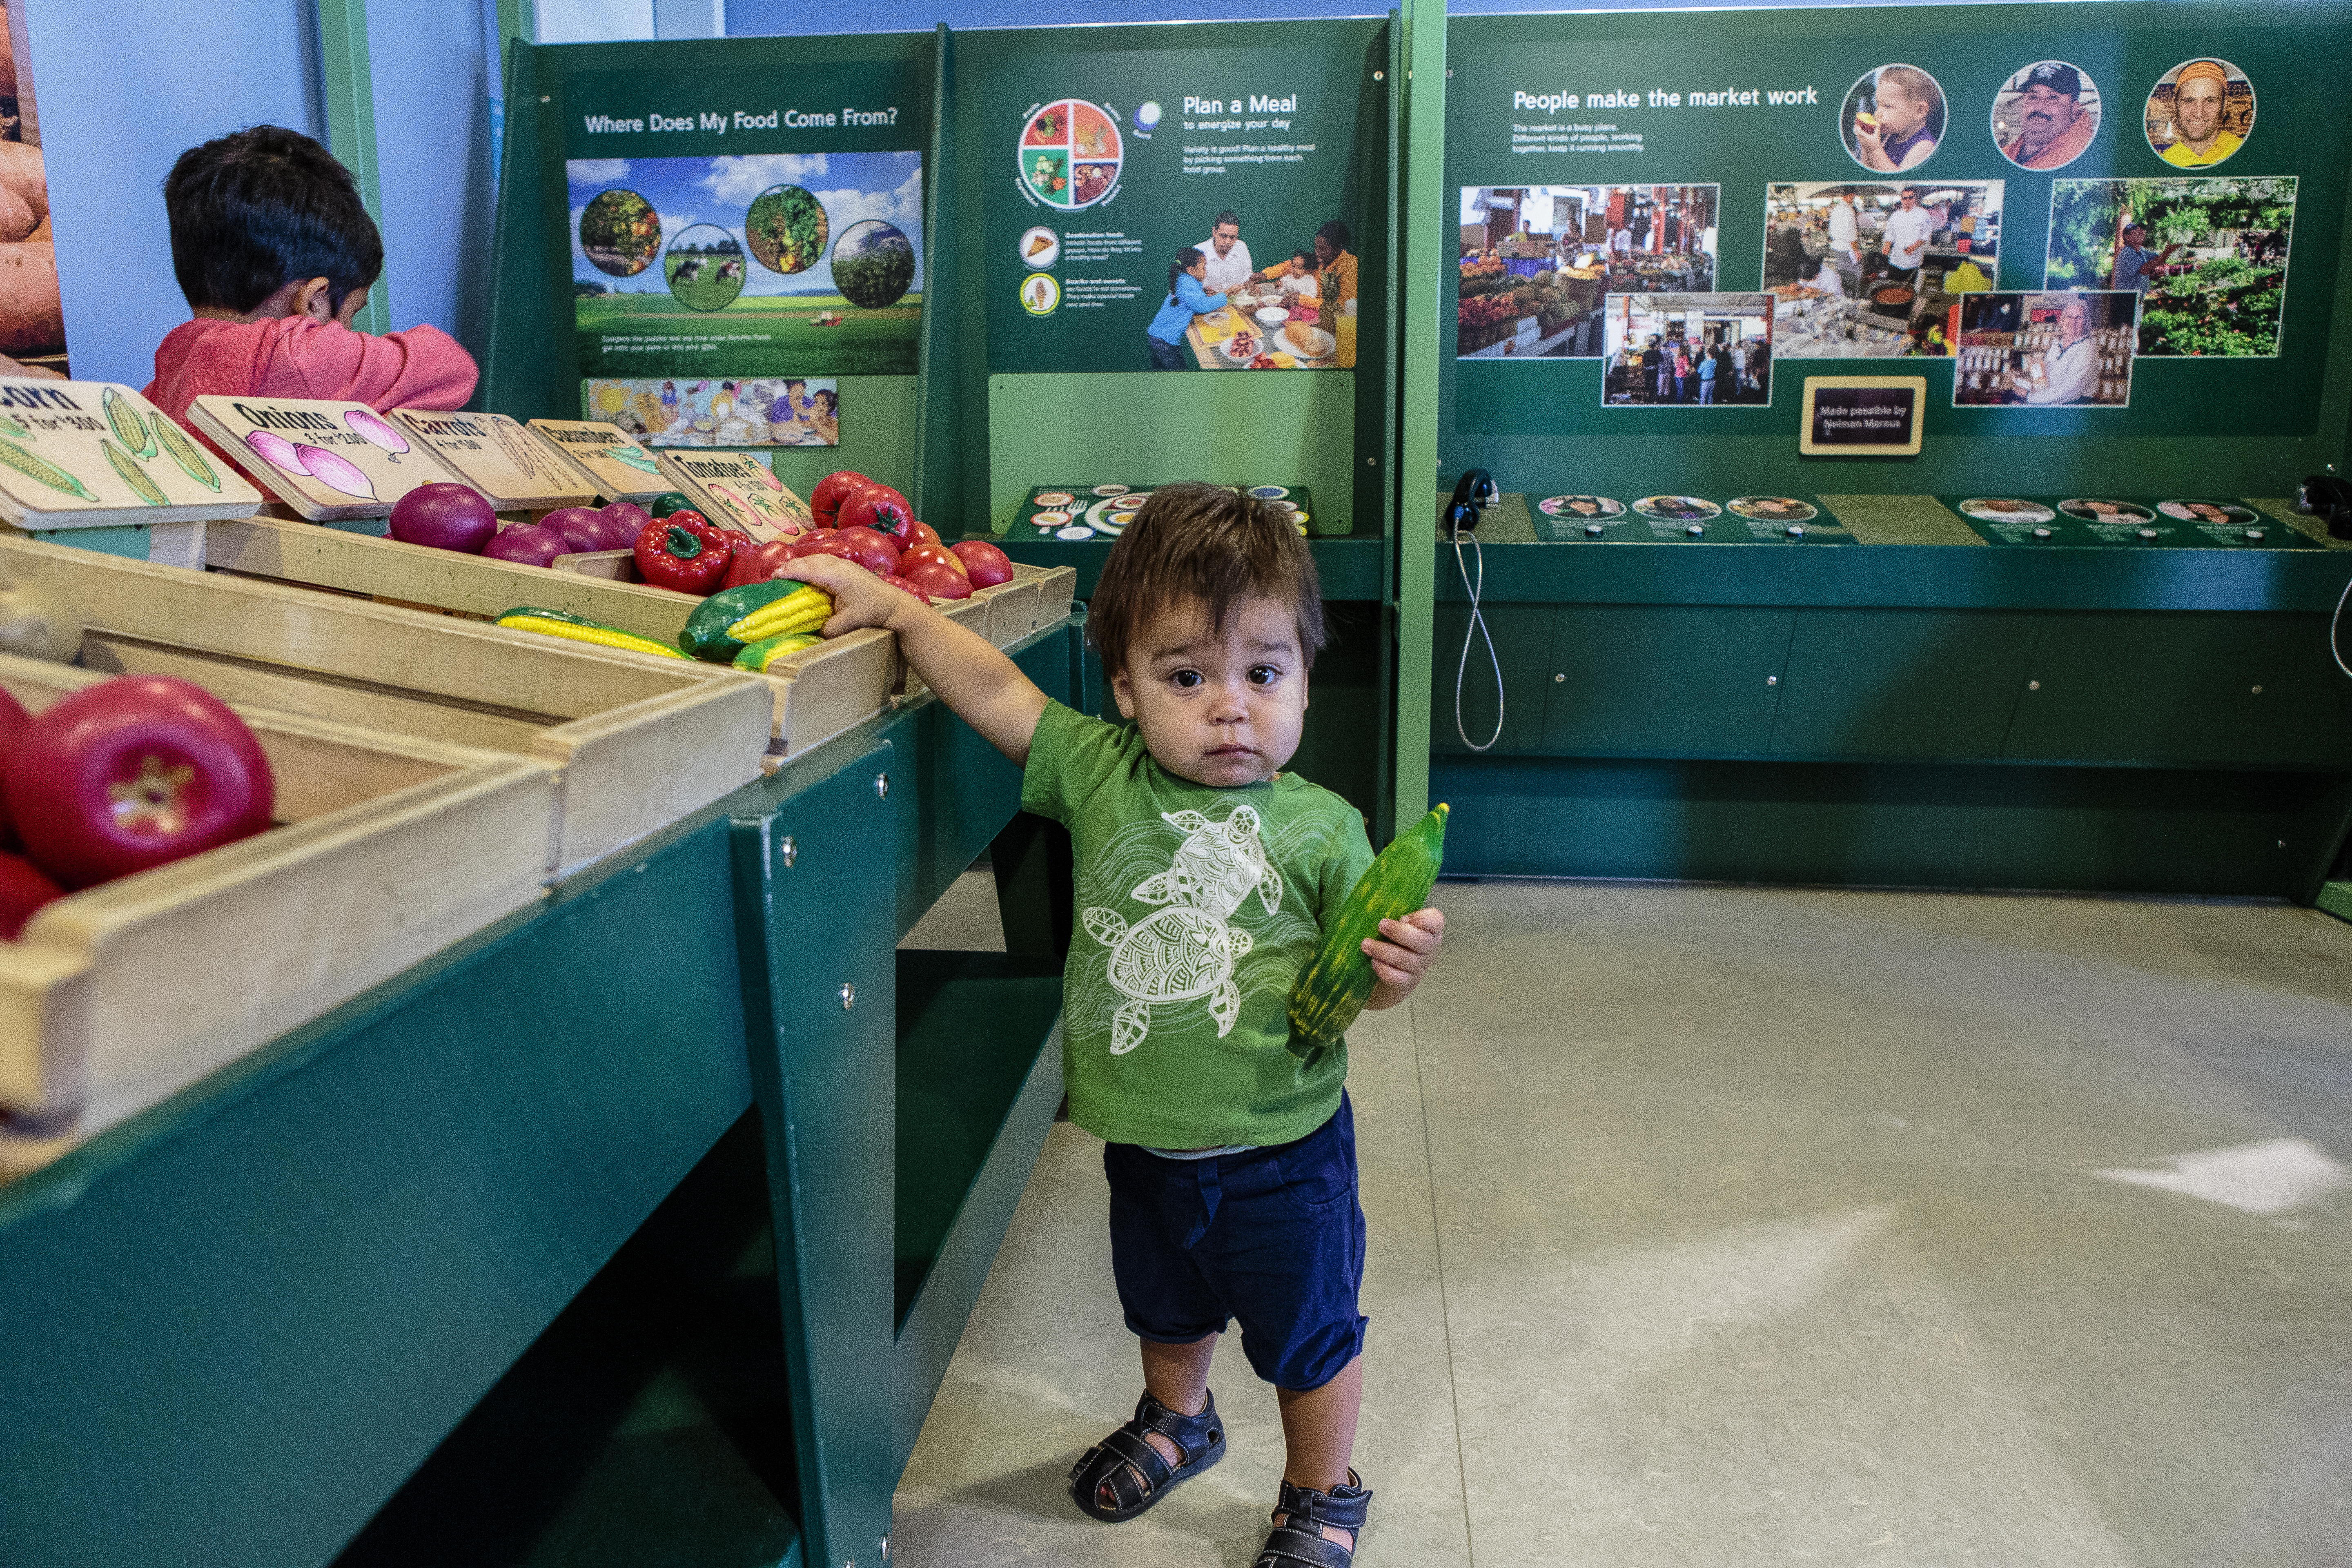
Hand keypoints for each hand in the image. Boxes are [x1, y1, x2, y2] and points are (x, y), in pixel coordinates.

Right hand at [774, 551, 919, 638]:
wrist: (894, 604)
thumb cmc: (873, 611)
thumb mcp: (850, 623)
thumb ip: (830, 629)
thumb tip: (814, 633)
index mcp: (837, 577)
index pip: (809, 570)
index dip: (791, 572)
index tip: (775, 575)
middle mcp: (840, 566)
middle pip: (810, 561)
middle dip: (791, 566)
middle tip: (774, 574)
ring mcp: (845, 564)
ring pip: (817, 558)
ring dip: (801, 563)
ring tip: (785, 571)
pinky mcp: (848, 566)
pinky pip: (824, 560)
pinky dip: (811, 562)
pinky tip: (806, 568)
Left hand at [1362, 906, 1443, 995]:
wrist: (1394, 970)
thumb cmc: (1396, 938)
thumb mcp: (1400, 921)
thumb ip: (1396, 910)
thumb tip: (1380, 903)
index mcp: (1430, 929)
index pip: (1436, 921)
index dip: (1422, 919)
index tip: (1403, 916)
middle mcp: (1429, 948)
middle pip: (1421, 941)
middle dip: (1399, 933)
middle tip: (1380, 925)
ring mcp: (1420, 966)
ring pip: (1406, 960)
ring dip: (1383, 951)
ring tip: (1365, 944)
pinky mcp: (1408, 982)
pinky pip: (1398, 978)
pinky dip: (1384, 970)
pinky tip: (1373, 962)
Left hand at [1852, 120, 1883, 158]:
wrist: (1873, 151)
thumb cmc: (1876, 143)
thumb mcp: (1877, 136)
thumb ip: (1877, 129)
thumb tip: (1878, 123)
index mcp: (1865, 137)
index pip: (1860, 132)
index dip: (1858, 128)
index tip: (1857, 124)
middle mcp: (1862, 140)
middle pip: (1856, 133)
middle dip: (1855, 128)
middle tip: (1856, 123)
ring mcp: (1860, 141)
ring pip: (1856, 135)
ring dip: (1855, 130)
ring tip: (1856, 125)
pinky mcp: (1860, 142)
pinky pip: (1857, 136)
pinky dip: (1856, 133)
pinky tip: (1857, 130)